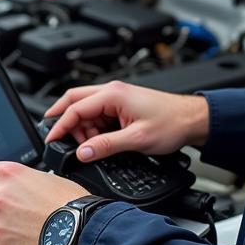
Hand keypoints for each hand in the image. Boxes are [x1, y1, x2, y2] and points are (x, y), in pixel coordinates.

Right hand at [43, 81, 209, 161]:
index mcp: (112, 94)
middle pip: (75, 101)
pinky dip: (93, 128)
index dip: (60, 125)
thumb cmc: (172, 123)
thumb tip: (83, 153)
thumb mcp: (136, 139)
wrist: (193, 120)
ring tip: (89, 146)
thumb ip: (106, 146)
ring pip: (86, 109)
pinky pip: (98, 115)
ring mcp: (117, 98)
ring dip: (82, 128)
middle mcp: (112, 91)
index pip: (75, 107)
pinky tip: (98, 141)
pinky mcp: (122, 106)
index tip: (51, 140)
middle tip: (57, 139)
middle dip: (64, 120)